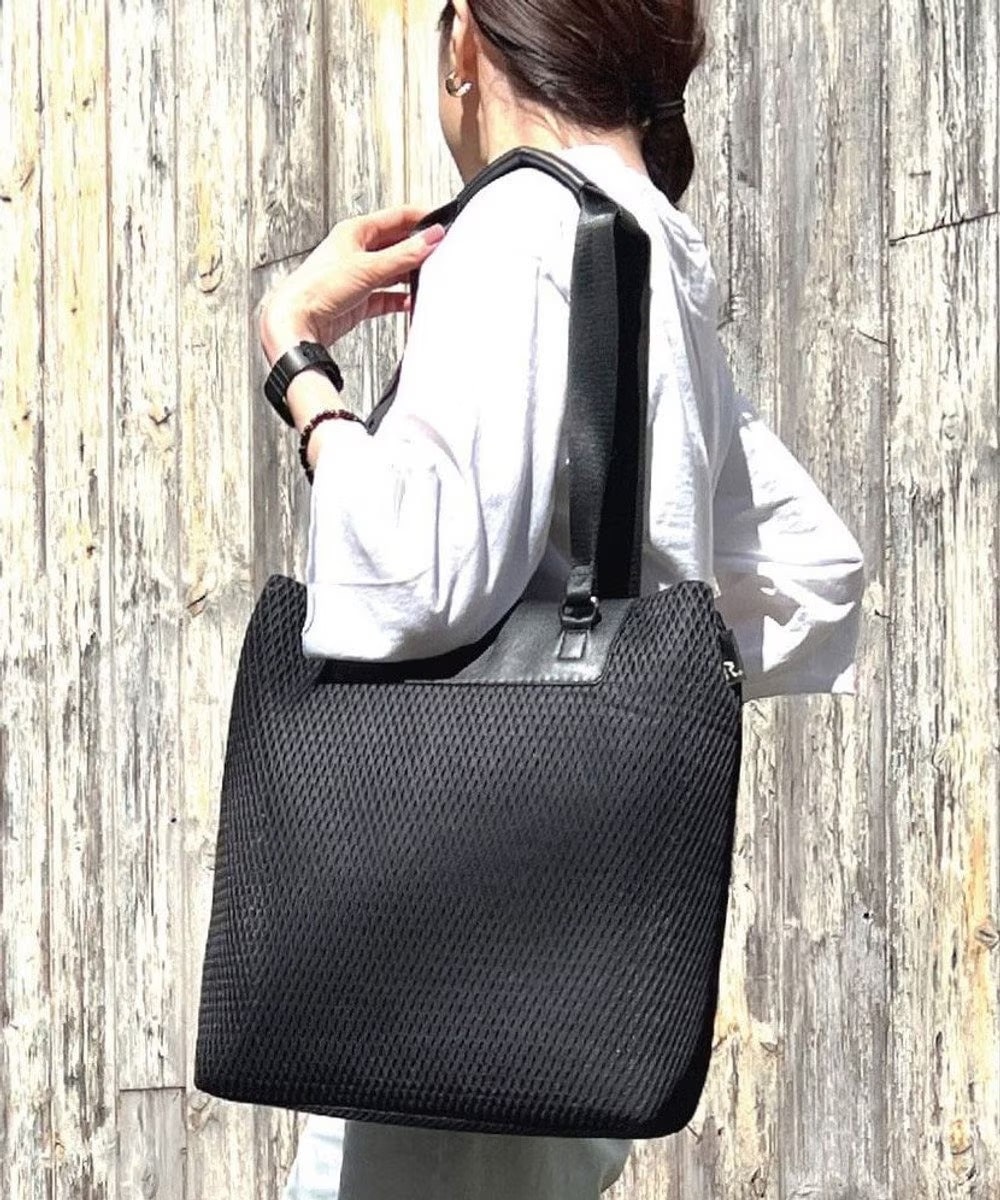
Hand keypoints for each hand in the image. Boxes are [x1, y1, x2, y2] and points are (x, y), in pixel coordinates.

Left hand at [259, 203, 446, 360]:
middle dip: (418, 249)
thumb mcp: (368, 268)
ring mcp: (358, 277)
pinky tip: (411, 302)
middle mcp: (356, 251)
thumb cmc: (316, 290)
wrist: (296, 323)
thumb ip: (404, 255)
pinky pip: (387, 297)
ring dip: (410, 276)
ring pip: (393, 271)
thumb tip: (432, 238)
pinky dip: (400, 300)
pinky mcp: (358, 301)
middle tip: (440, 254)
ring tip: (428, 279)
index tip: (443, 223)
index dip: (422, 218)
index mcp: (354, 232)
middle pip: (397, 244)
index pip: (397, 217)